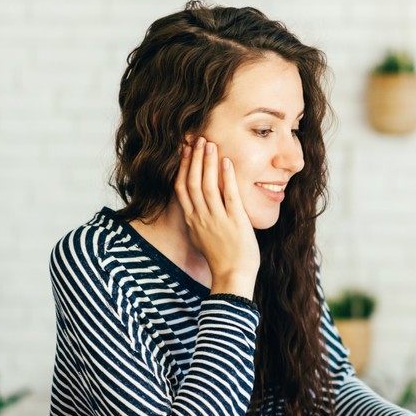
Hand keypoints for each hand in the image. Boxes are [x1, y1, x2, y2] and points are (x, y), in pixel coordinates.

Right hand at [174, 136, 259, 298]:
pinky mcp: (234, 221)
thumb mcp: (202, 238)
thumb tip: (198, 208)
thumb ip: (199, 221)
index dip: (182, 168)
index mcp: (192, 221)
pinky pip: (228, 195)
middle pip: (191, 182)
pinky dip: (226, 177)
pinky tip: (226, 162)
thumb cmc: (222, 259)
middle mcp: (200, 218)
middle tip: (197, 139)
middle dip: (194, 158)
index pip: (181, 188)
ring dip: (207, 162)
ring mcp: (216, 219)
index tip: (185, 151)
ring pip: (206, 185)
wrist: (233, 276)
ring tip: (209, 144)